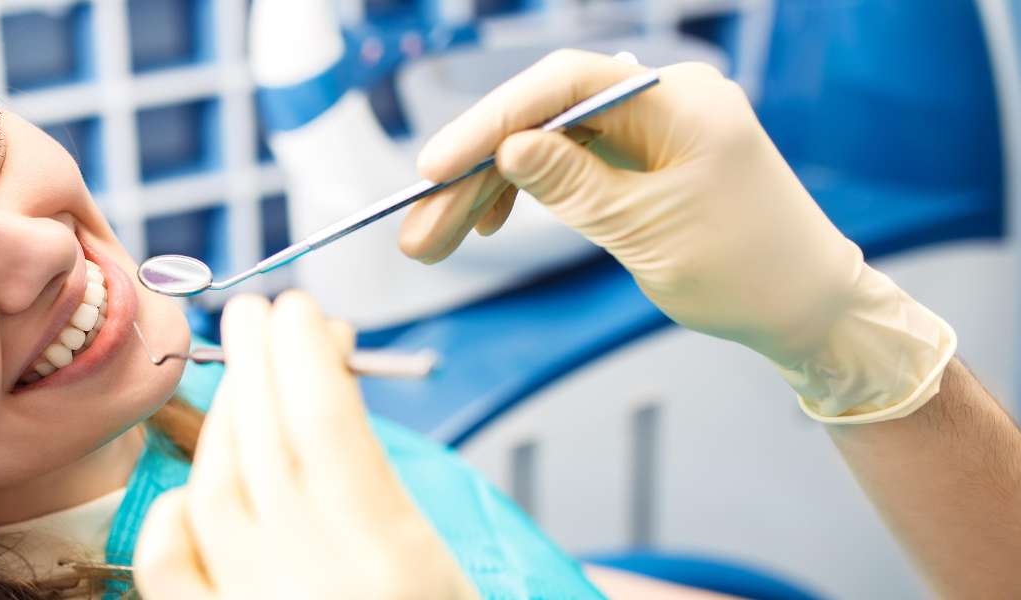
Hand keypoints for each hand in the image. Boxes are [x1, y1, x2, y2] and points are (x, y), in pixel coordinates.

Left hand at [133, 291, 476, 598]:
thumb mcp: (452, 566)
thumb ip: (392, 488)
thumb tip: (333, 385)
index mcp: (389, 561)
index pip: (325, 425)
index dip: (305, 356)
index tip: (300, 311)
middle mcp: (311, 581)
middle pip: (265, 443)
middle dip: (260, 366)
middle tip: (259, 313)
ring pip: (216, 491)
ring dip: (226, 422)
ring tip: (241, 377)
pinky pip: (170, 570)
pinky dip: (171, 518)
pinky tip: (189, 485)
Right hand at [397, 50, 954, 422]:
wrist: (808, 309)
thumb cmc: (748, 272)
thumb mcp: (649, 232)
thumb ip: (575, 186)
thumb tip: (508, 147)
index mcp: (679, 102)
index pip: (565, 86)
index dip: (491, 120)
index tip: (435, 164)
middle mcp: (663, 101)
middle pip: (544, 120)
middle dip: (475, 174)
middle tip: (417, 226)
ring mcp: (651, 128)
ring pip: (545, 146)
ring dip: (487, 191)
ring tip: (431, 241)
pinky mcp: (641, 159)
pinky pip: (567, 164)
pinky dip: (524, 194)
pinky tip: (482, 223)